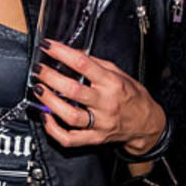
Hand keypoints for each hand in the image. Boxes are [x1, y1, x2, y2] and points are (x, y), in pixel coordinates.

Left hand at [32, 41, 166, 153]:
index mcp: (112, 83)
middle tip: (39, 70)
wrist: (146, 124)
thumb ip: (96, 64)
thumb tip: (73, 53)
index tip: (48, 46)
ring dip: (49, 102)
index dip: (62, 53)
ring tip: (39, 90)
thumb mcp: (120, 74)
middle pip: (73, 90)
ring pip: (70, 116)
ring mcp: (100, 123)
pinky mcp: (95, 138)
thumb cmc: (133, 97)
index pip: (83, 64)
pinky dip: (53, 129)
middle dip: (51, 78)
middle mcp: (106, 103)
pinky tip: (46, 116)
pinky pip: (70, 138)